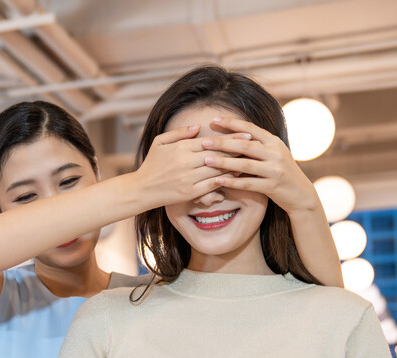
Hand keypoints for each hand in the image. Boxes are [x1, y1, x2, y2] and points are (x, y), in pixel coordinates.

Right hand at [132, 125, 252, 209]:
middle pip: (218, 154)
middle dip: (238, 148)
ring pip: (216, 169)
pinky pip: (210, 186)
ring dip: (235, 165)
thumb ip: (179, 133)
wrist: (141, 189)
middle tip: (255, 144)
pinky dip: (224, 181)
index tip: (246, 132)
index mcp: (181, 148)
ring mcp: (188, 178)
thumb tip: (197, 126)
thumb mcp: (160, 142)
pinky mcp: (189, 193)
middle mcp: (186, 162)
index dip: (230, 136)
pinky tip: (235, 177)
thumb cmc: (151, 164)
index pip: (211, 140)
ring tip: (250, 160)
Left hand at [199, 117, 320, 214]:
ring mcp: (275, 170)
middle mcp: (276, 153)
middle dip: (223, 143)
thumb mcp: (274, 154)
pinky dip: (232, 182)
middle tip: (204, 142)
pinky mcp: (273, 187)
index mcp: (274, 142)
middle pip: (245, 145)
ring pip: (245, 164)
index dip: (232, 123)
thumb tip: (233, 134)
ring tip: (207, 160)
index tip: (214, 120)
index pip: (250, 128)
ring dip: (224, 162)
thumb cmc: (282, 172)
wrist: (301, 194)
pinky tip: (218, 181)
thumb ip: (258, 145)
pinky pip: (248, 184)